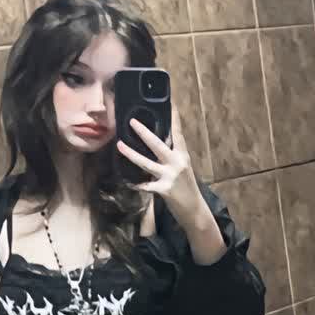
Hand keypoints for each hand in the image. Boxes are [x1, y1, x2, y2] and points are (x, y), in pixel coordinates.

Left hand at [117, 109, 202, 223]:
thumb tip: (157, 145)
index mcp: (183, 156)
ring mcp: (170, 177)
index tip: (170, 104)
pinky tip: (127, 182)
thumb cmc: (187, 188)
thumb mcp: (183, 169)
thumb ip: (172, 157)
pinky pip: (145, 186)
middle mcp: (177, 164)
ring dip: (131, 154)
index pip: (178, 134)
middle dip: (144, 132)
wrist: (195, 210)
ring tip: (120, 145)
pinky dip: (136, 184)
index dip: (174, 119)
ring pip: (147, 163)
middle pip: (158, 145)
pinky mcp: (164, 190)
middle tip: (132, 121)